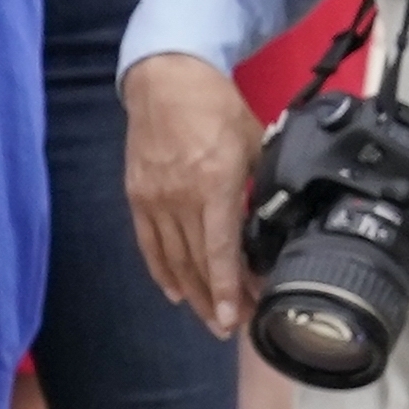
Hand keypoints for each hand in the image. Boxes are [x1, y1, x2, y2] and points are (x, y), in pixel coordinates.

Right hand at [125, 49, 264, 333]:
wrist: (166, 81)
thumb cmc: (215, 108)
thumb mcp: (253, 144)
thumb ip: (259, 186)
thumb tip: (270, 223)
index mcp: (214, 183)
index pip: (220, 248)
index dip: (228, 287)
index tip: (235, 316)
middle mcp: (180, 197)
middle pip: (198, 261)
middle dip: (216, 299)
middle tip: (232, 326)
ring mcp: (154, 198)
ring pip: (173, 259)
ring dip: (192, 293)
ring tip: (208, 318)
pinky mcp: (137, 196)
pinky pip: (149, 243)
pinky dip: (161, 271)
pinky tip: (175, 292)